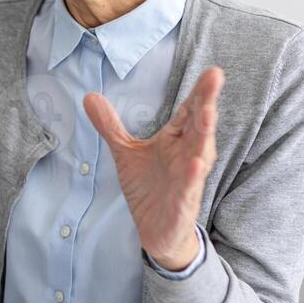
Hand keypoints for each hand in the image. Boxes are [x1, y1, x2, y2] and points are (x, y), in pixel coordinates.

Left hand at [83, 66, 223, 270]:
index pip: (188, 112)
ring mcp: (188, 180)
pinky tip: (194, 163)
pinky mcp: (183, 203)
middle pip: (199, 125)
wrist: (155, 231)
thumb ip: (110, 126)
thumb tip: (89, 96)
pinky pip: (188, 189)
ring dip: (205, 134)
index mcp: (176, 140)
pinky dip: (191, 177)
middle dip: (207, 102)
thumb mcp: (125, 152)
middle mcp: (187, 155)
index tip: (212, 71)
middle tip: (215, 78)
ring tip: (208, 114)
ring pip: (200, 154)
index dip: (199, 92)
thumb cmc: (148, 187)